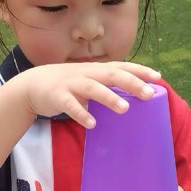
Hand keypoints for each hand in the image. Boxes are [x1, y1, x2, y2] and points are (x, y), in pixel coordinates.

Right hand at [11, 61, 161, 128]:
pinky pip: (70, 106)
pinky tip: (92, 124)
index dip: (140, 70)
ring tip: (125, 108)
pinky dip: (82, 114)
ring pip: (93, 88)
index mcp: (96, 70)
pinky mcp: (57, 96)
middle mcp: (86, 73)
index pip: (122, 67)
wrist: (32, 84)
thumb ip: (108, 85)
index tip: (158, 77)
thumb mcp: (89, 80)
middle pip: (112, 74)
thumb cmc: (67, 84)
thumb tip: (134, 95)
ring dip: (109, 97)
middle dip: (132, 83)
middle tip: (149, 94)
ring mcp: (71, 84)